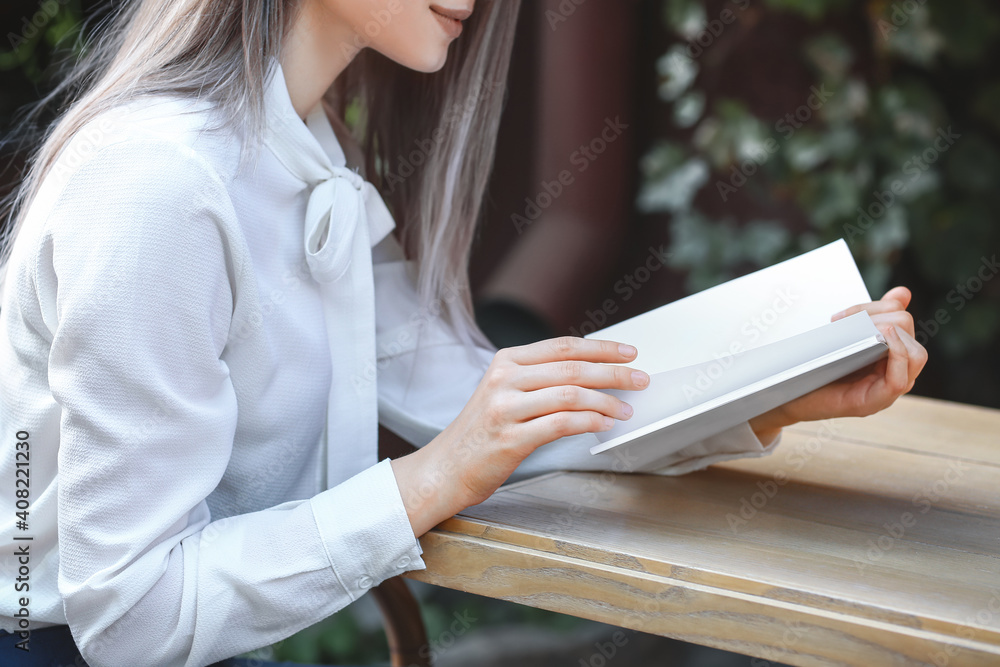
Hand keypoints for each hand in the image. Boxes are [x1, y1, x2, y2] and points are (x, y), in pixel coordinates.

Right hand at [390, 336, 647, 535]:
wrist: (445, 469)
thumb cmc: (481, 435)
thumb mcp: (504, 394)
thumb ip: (539, 380)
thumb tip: (591, 374)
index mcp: (506, 362)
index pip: (562, 346)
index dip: (600, 347)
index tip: (627, 352)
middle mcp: (504, 379)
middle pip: (571, 368)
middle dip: (613, 373)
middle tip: (639, 379)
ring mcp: (505, 408)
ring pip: (570, 394)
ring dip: (606, 401)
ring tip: (626, 408)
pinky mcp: (510, 439)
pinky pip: (561, 424)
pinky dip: (589, 422)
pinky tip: (604, 424)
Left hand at [750, 286, 928, 438]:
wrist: (787, 397)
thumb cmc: (813, 367)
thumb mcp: (843, 336)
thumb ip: (869, 316)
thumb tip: (904, 293)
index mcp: (888, 352)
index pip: (902, 316)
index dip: (876, 306)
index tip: (839, 316)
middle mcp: (895, 371)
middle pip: (908, 328)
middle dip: (877, 316)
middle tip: (841, 325)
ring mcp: (888, 390)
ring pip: (916, 354)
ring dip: (888, 333)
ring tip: (857, 333)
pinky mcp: (875, 403)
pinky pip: (900, 380)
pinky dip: (895, 357)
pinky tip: (878, 342)